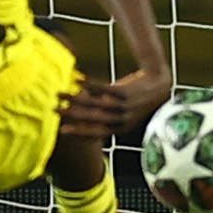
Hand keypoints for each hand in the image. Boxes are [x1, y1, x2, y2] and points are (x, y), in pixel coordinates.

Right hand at [57, 67, 172, 138]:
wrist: (159, 84)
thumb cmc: (137, 99)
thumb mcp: (122, 111)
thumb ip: (103, 114)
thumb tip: (80, 113)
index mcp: (120, 129)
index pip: (95, 134)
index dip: (77, 133)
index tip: (61, 131)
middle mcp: (122, 120)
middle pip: (91, 120)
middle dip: (71, 116)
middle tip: (53, 111)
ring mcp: (124, 106)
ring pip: (94, 104)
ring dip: (75, 98)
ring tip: (60, 93)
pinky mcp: (125, 92)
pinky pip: (103, 88)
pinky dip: (88, 84)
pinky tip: (76, 78)